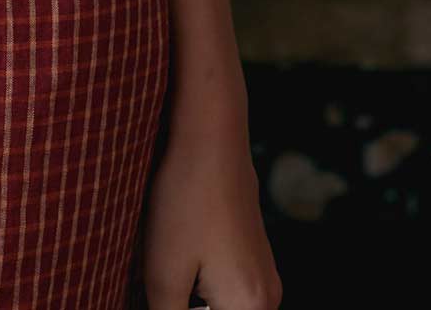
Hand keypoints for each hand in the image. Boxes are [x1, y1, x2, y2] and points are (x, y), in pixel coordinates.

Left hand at [136, 111, 281, 309]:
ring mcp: (266, 276)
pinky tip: (182, 253)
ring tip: (171, 266)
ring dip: (193, 300)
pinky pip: (228, 289)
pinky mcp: (256, 256)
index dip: (177, 309)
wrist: (211, 137)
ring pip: (222, 308)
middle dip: (185, 307)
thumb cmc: (186, 198)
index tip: (164, 289)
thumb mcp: (162, 272)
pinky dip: (202, 285)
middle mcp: (269, 299)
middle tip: (162, 281)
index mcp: (250, 308)